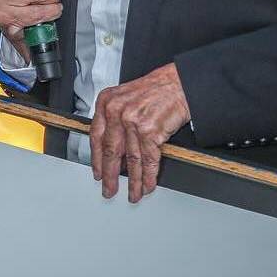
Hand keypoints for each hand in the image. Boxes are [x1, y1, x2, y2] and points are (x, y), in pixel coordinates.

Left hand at [89, 63, 190, 202]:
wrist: (180, 83)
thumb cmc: (156, 90)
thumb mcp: (126, 98)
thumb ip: (115, 119)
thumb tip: (113, 150)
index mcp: (106, 102)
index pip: (96, 137)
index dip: (97, 159)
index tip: (98, 173)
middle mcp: (117, 111)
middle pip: (111, 151)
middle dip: (110, 176)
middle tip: (109, 190)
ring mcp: (132, 121)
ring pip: (131, 160)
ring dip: (133, 181)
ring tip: (133, 193)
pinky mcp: (150, 131)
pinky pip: (148, 160)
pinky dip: (149, 176)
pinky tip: (148, 185)